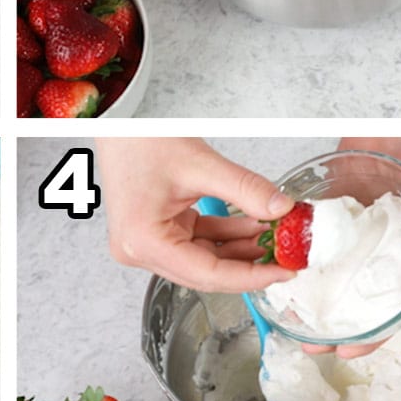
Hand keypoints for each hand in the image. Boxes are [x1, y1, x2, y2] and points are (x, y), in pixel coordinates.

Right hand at [97, 138, 298, 293]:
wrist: (115, 124)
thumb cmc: (138, 139)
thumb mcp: (200, 165)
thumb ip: (245, 190)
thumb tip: (281, 210)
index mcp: (144, 241)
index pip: (208, 274)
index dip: (251, 276)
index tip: (282, 271)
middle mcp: (139, 250)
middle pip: (205, 272)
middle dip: (248, 264)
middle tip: (285, 257)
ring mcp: (145, 243)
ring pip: (203, 258)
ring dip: (239, 249)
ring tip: (273, 236)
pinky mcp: (154, 231)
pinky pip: (196, 242)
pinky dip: (224, 235)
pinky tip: (252, 225)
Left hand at [304, 137, 400, 358]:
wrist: (384, 121)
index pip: (395, 304)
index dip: (377, 332)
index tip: (352, 350)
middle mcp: (377, 250)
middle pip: (358, 301)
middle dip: (337, 329)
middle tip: (312, 346)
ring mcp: (350, 237)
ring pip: (330, 280)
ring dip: (312, 303)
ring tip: (291, 320)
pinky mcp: (326, 219)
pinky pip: (309, 248)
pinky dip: (296, 264)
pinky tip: (279, 276)